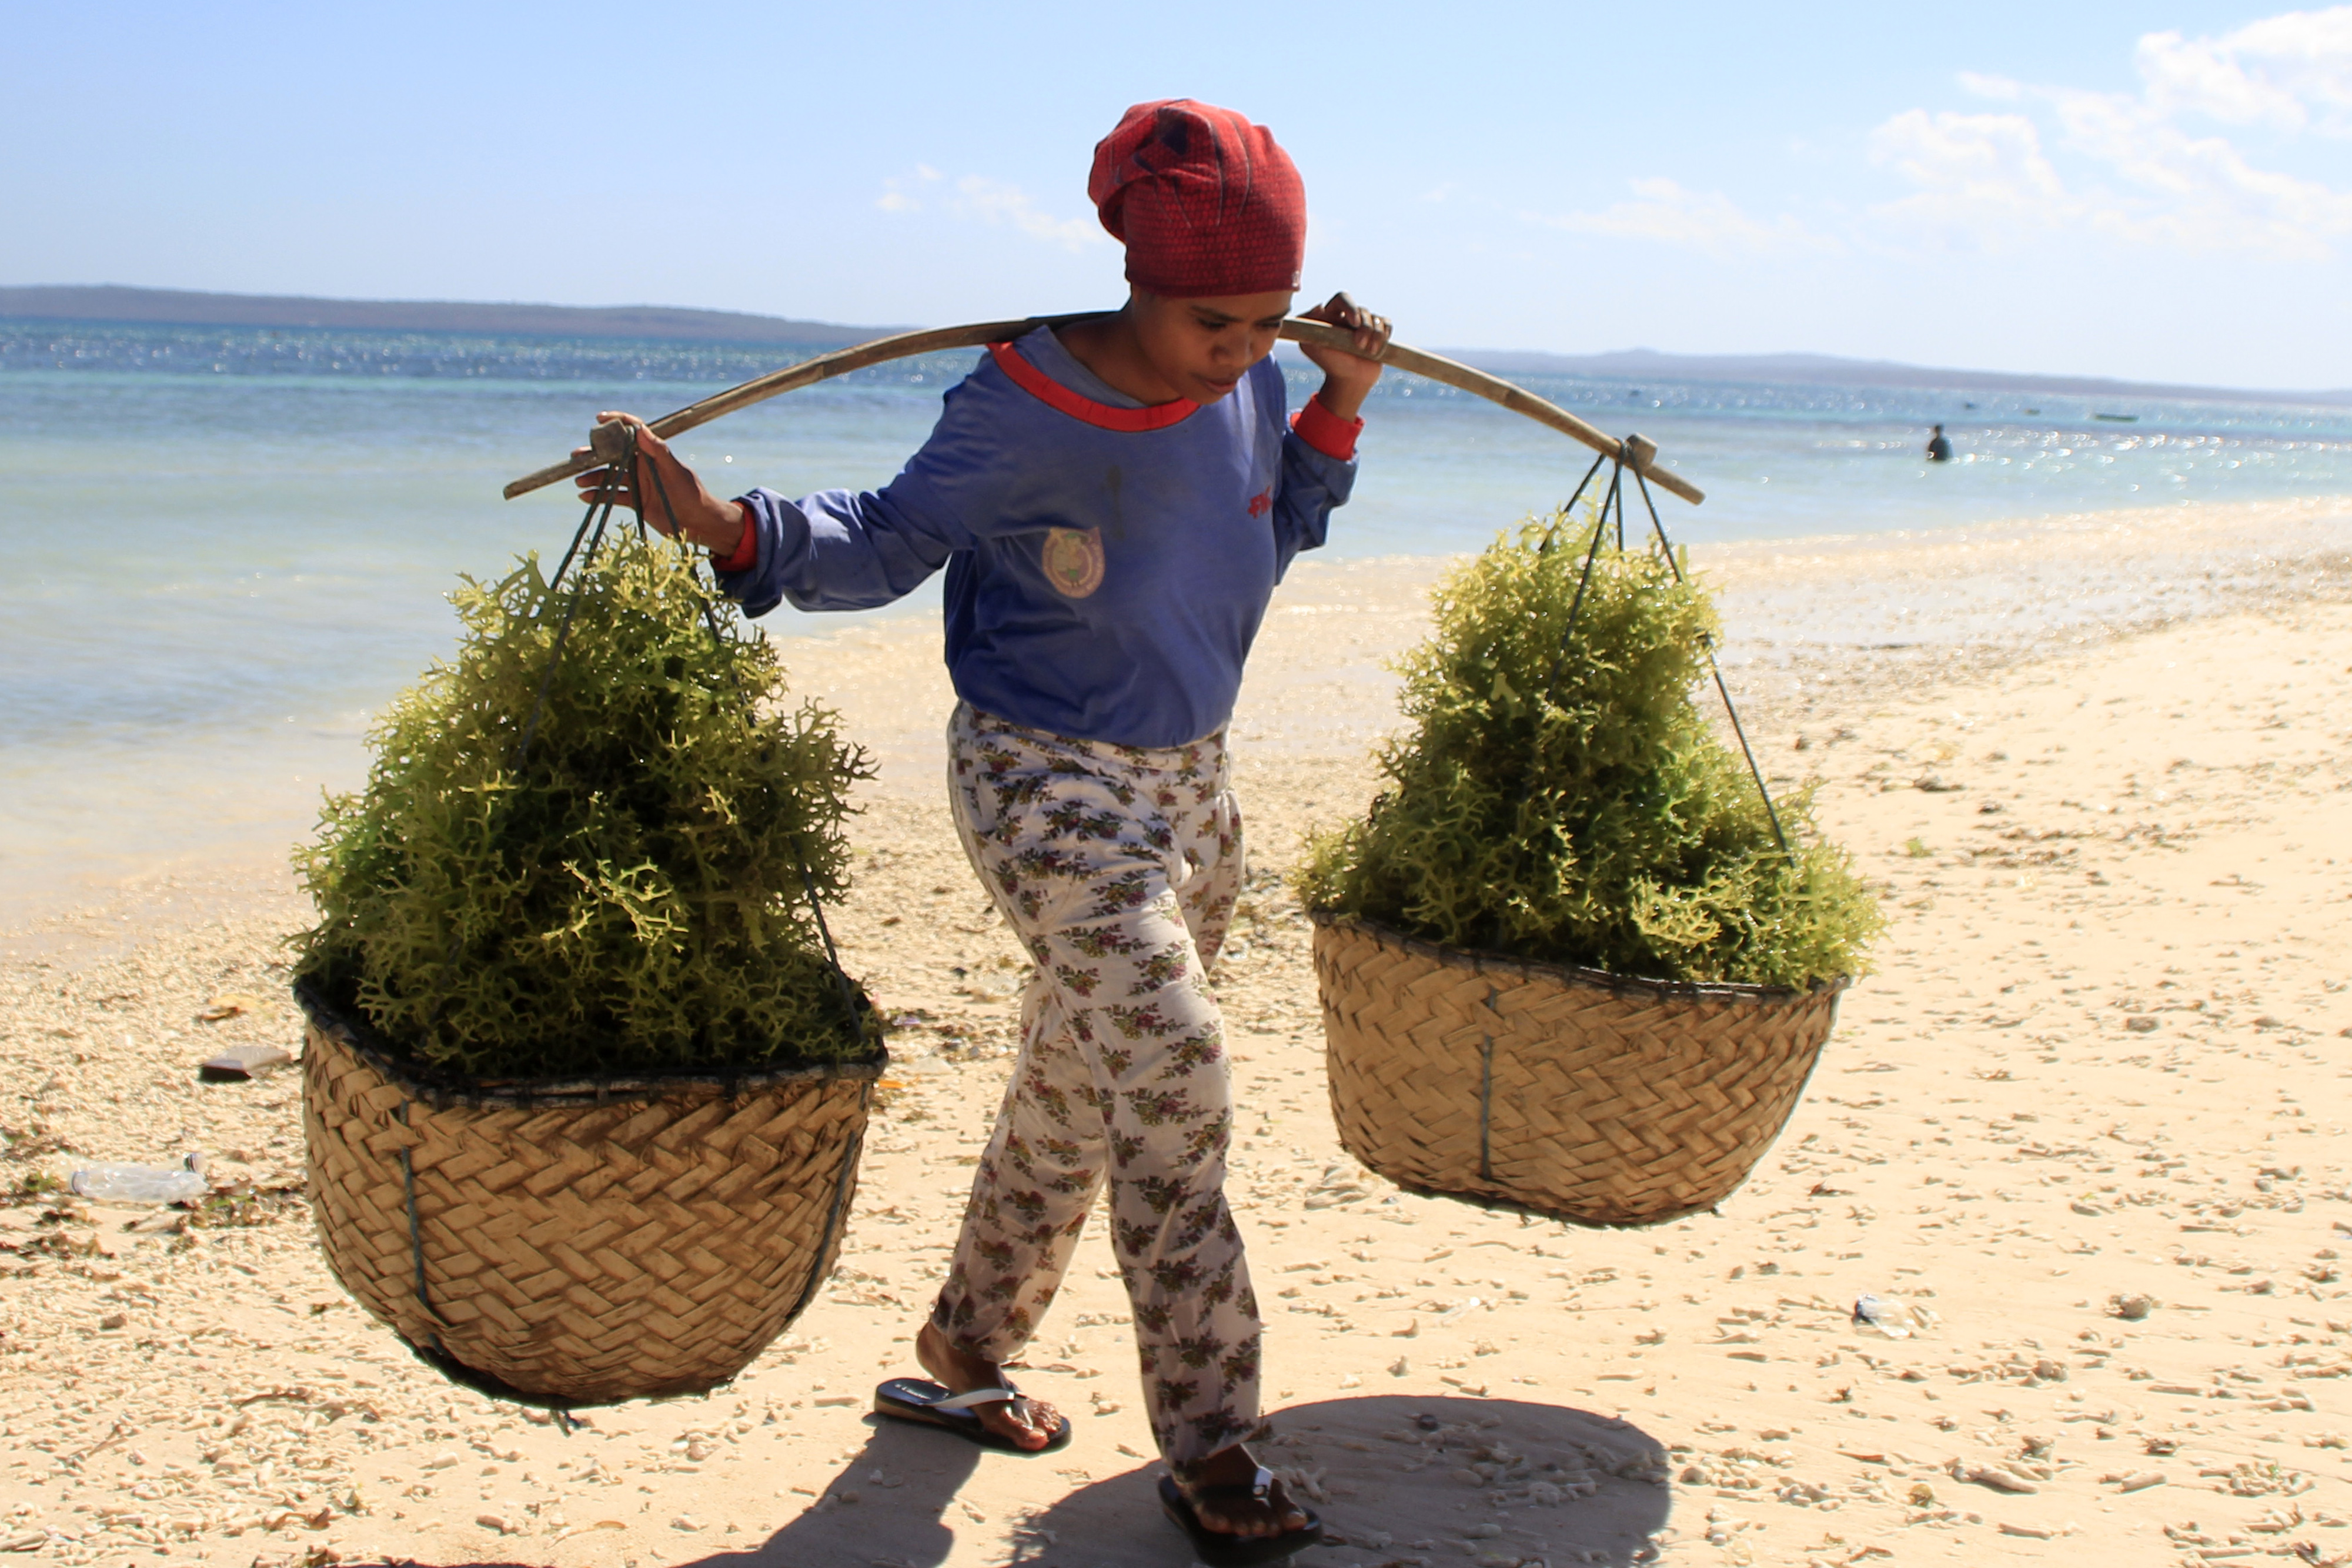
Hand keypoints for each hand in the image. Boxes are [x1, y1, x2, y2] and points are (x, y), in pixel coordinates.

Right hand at [569, 413, 745, 553]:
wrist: (699, 523)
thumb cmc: (692, 494)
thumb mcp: (676, 472)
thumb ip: (658, 451)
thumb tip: (640, 430)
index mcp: (652, 453)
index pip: (632, 431)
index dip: (616, 422)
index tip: (598, 418)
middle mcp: (643, 465)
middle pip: (614, 455)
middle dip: (594, 455)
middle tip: (576, 458)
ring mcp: (638, 483)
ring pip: (610, 476)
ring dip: (593, 477)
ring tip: (579, 480)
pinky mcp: (636, 501)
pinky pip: (613, 495)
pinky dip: (598, 496)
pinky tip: (585, 497)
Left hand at [1295, 291, 1389, 421]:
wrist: (1348, 380)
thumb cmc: (1328, 362)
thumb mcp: (1309, 345)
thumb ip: (1307, 325)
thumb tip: (1320, 306)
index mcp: (1334, 314)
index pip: (1343, 298)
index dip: (1351, 307)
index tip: (1355, 323)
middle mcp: (1350, 316)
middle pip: (1363, 310)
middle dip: (1365, 328)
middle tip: (1359, 346)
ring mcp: (1365, 324)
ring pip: (1376, 319)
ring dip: (1376, 336)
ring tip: (1369, 352)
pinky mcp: (1378, 332)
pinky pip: (1387, 323)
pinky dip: (1385, 334)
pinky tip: (1378, 347)